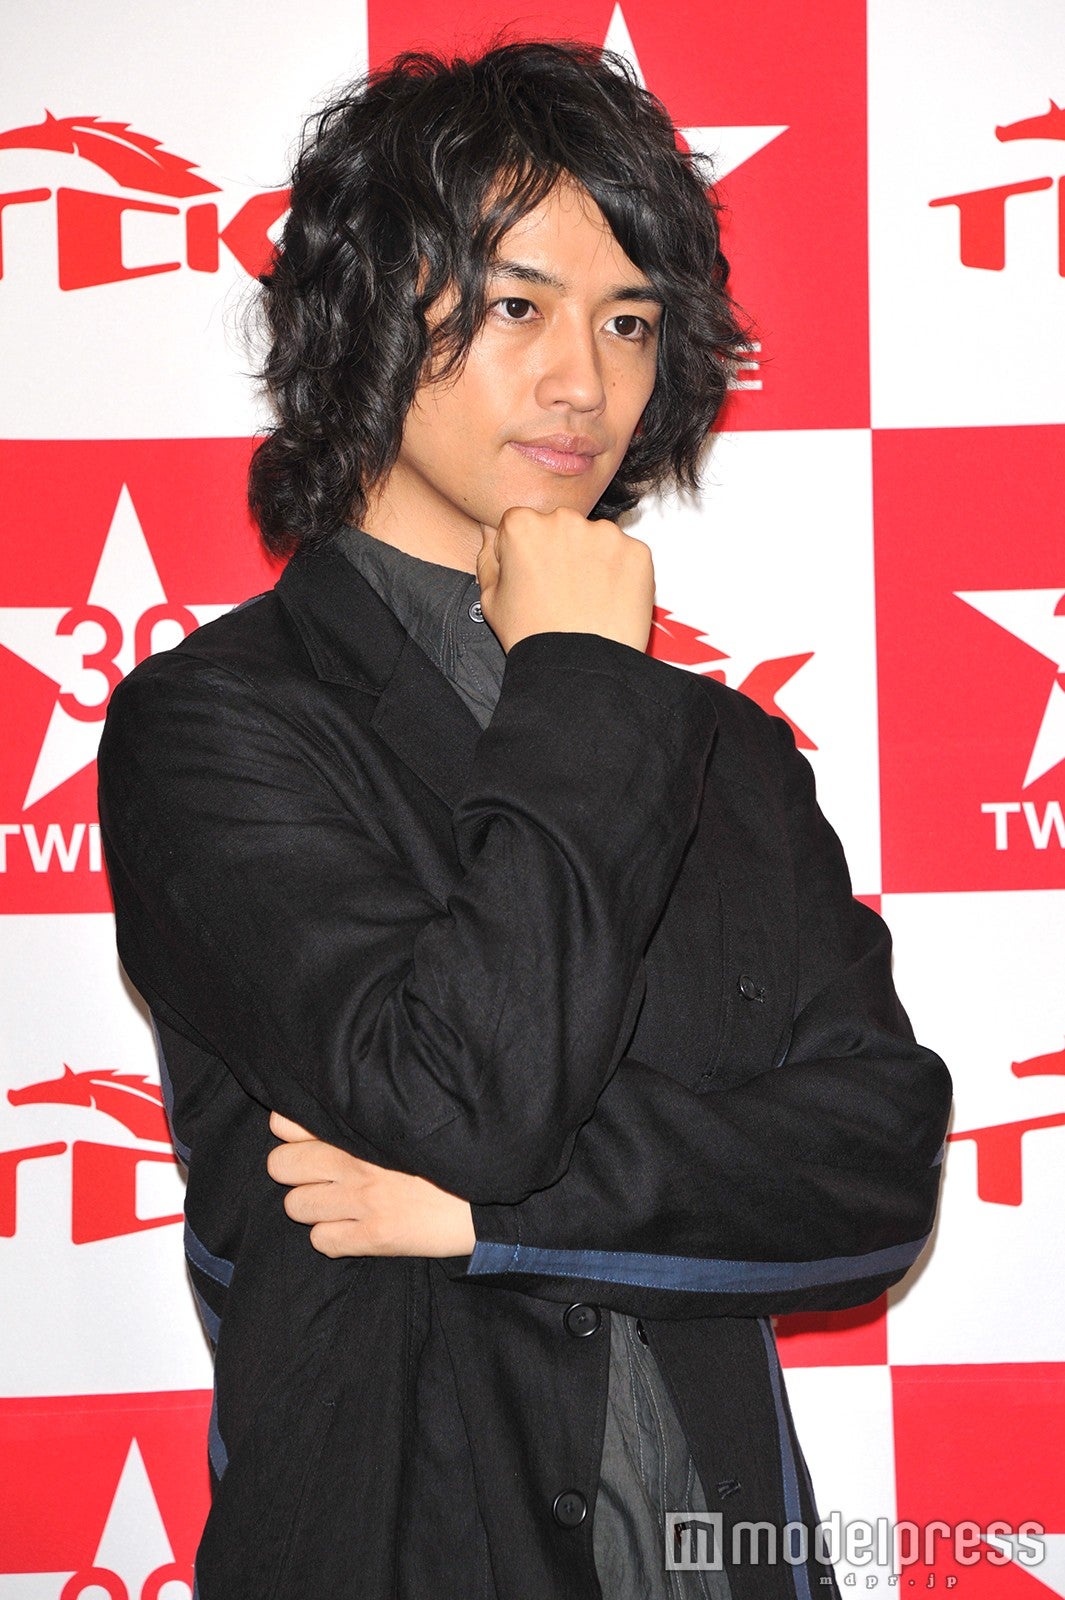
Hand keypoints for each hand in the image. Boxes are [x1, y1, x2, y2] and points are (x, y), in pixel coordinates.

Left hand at [266, 1112, 475, 1258]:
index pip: (288, 1123)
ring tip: (337, 1205)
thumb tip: (325, 1111)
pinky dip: (332, 1238)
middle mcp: (355, 1162)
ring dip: (311, 1207)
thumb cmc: (446, 1158)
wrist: (488, 1197)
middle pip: (280, 1165)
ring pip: (294, 1206)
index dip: (290, 1134)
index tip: (306, 1140)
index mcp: (363, 1129)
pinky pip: (321, 1242)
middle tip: (319, 1177)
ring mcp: (363, 1201)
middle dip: (294, 1172)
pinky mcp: (375, 1237)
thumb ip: (363, 1120)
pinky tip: (352, 1230)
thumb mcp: (404, 1125)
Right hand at [476, 505, 654, 653]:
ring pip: (596, 540)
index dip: (526, 554)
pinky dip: (621, 575)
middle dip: (562, 552)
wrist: (578, 668)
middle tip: (561, 593)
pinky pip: (627, 557)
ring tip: (586, 601)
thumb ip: (488, 557)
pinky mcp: (637, 552)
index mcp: (523, 525)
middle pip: (562, 527)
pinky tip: (608, 602)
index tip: (533, 579)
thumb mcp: (490, 598)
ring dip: (593, 561)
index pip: (523, 525)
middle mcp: (565, 519)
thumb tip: (491, 531)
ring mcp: (605, 534)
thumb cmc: (532, 635)